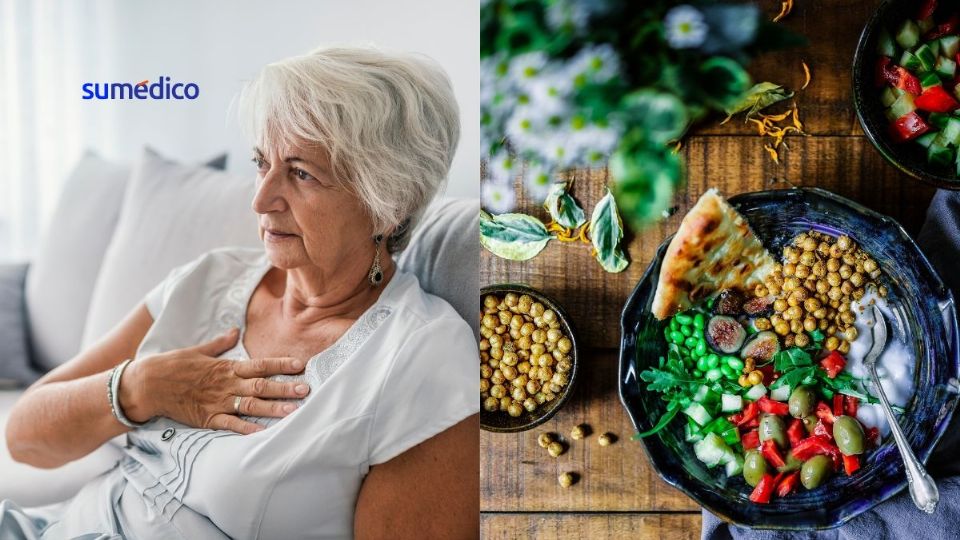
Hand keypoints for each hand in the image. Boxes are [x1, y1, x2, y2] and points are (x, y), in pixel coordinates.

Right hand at [119, 327, 309, 433]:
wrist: (147, 384)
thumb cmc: (173, 365)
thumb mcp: (198, 350)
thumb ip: (220, 344)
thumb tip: (235, 331)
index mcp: (226, 367)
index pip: (260, 365)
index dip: (281, 364)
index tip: (300, 365)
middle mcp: (226, 385)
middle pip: (261, 386)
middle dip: (285, 388)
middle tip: (306, 390)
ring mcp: (218, 402)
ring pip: (251, 406)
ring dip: (273, 409)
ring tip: (293, 412)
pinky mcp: (207, 418)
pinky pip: (231, 425)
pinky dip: (247, 430)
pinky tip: (264, 433)